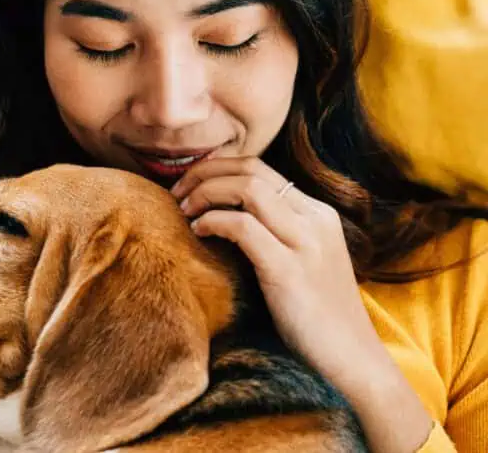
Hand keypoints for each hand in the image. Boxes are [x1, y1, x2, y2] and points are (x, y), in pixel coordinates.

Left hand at [171, 156, 432, 452]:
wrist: (353, 362)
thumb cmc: (315, 318)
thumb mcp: (299, 262)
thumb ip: (273, 234)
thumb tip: (220, 215)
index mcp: (317, 213)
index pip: (259, 168)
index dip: (216, 168)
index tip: (188, 184)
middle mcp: (315, 219)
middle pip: (250, 170)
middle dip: (204, 174)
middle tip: (176, 192)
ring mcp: (306, 242)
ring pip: (246, 189)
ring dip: (205, 193)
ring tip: (184, 210)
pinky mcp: (290, 269)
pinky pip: (242, 226)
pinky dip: (213, 221)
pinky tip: (198, 232)